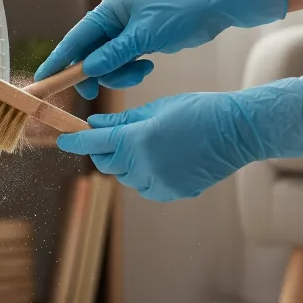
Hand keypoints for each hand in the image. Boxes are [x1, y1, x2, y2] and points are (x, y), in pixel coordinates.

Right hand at [34, 0, 287, 98]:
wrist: (209, 9)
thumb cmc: (177, 13)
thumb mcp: (143, 36)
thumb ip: (114, 54)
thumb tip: (88, 70)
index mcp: (107, 11)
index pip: (75, 39)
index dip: (58, 59)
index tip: (44, 78)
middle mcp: (111, 22)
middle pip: (88, 56)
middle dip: (96, 74)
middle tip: (95, 93)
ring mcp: (123, 34)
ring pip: (106, 65)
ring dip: (119, 75)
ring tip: (141, 71)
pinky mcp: (135, 44)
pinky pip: (121, 65)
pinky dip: (131, 71)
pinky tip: (148, 65)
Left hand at [57, 76, 302, 201]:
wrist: (239, 130)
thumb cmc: (198, 110)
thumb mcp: (155, 109)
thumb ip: (121, 121)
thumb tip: (95, 125)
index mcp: (138, 141)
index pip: (93, 143)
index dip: (75, 140)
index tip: (64, 138)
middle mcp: (145, 166)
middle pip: (106, 163)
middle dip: (103, 150)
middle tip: (110, 135)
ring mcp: (159, 183)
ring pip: (125, 176)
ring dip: (124, 162)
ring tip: (145, 144)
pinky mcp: (172, 193)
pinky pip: (145, 186)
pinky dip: (143, 174)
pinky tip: (160, 158)